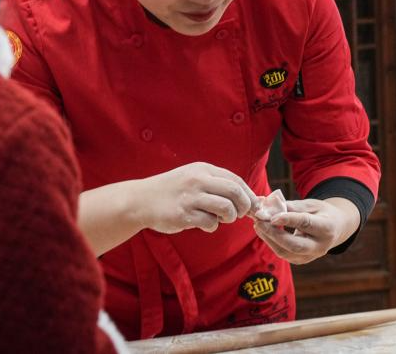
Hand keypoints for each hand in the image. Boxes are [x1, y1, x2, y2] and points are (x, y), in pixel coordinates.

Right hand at [135, 162, 258, 234]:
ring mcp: (190, 197)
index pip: (236, 180)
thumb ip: (217, 185)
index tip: (254, 206)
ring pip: (226, 208)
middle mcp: (198, 180)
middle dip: (244, 207)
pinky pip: (210, 222)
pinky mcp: (183, 215)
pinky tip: (204, 223)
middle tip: (241, 215)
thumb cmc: (173, 191)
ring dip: (229, 217)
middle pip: (235, 193)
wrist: (141, 200)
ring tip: (221, 219)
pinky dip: (212, 225)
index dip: (249, 195)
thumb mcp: (194, 178)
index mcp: (203, 169)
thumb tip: (249, 199)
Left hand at [253, 197, 359, 264]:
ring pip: (286, 252)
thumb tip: (268, 204)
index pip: (306, 224)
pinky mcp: (302, 261)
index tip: (272, 216)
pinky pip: (284, 253)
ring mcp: (311, 257)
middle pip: (295, 245)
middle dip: (274, 234)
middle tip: (259, 221)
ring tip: (258, 224)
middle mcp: (320, 246)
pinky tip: (264, 231)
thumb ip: (292, 206)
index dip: (288, 220)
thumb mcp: (312, 204)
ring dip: (269, 239)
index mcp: (327, 228)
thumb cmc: (322, 212)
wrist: (336, 228)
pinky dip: (271, 242)